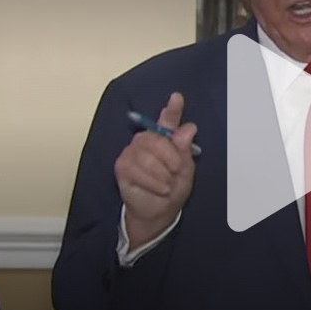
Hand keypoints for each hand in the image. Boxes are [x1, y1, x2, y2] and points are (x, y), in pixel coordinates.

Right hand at [115, 92, 197, 248]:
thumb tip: (189, 128)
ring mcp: (132, 152)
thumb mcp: (186, 170)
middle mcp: (147, 140)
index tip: (177, 97)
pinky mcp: (122, 165)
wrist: (158, 212)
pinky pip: (138, 170)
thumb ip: (185, 149)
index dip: (173, 109)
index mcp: (165, 139)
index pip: (168, 120)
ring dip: (162, 175)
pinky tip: (157, 188)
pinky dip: (152, 182)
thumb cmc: (171, 190)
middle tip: (175, 172)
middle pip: (157, 139)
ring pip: (148, 156)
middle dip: (171, 159)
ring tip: (166, 185)